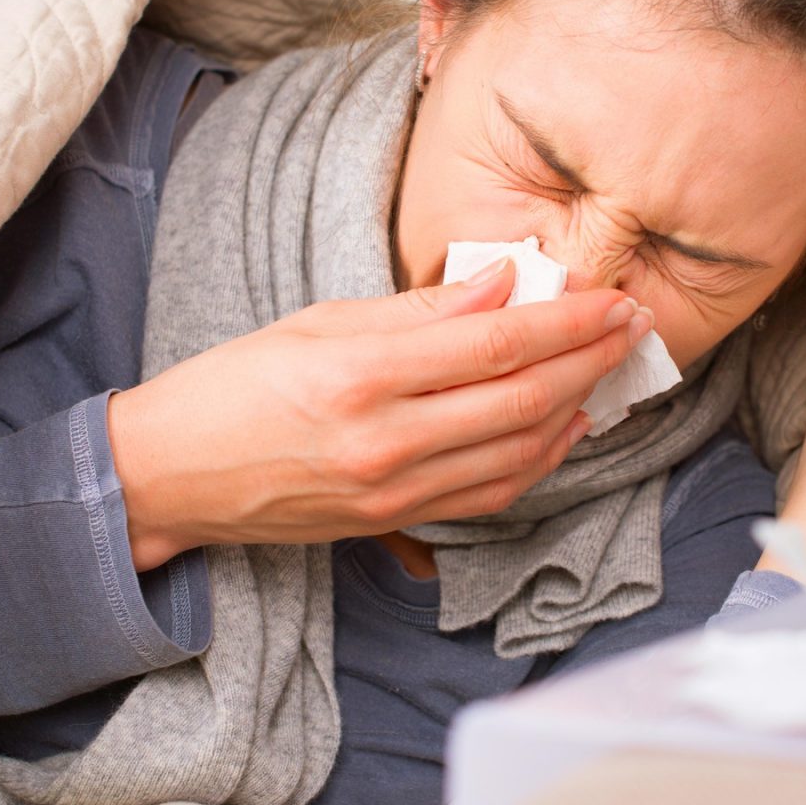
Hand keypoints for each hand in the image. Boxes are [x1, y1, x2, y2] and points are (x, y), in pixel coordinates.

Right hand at [108, 260, 650, 569]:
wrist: (173, 476)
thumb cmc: (235, 384)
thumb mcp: (320, 322)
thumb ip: (420, 309)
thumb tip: (502, 283)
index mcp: (362, 376)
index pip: (496, 343)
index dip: (567, 320)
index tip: (609, 297)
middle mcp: (386, 441)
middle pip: (522, 399)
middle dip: (590, 359)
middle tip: (633, 324)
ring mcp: (394, 492)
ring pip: (519, 453)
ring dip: (577, 408)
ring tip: (609, 368)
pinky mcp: (396, 522)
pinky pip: (492, 494)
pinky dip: (540, 460)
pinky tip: (566, 426)